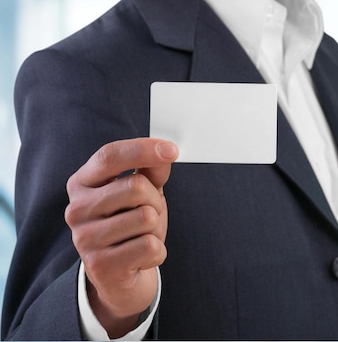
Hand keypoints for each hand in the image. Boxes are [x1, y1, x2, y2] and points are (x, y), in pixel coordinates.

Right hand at [65, 138, 177, 337]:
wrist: (119, 276)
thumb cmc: (131, 225)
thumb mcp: (143, 192)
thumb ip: (151, 170)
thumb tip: (165, 153)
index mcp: (82, 183)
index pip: (110, 156)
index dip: (143, 149)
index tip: (172, 150)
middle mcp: (76, 209)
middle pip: (136, 186)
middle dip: (155, 201)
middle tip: (149, 216)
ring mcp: (84, 238)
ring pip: (147, 217)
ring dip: (156, 229)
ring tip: (141, 237)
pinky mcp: (100, 265)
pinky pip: (150, 246)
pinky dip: (157, 252)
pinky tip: (140, 257)